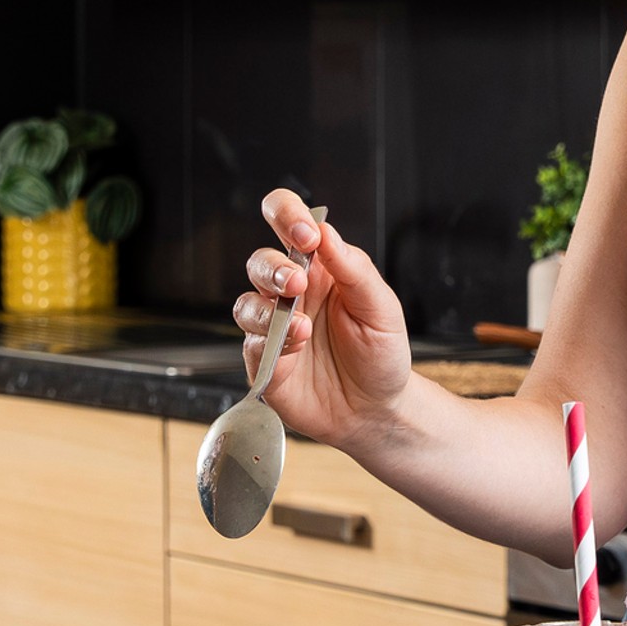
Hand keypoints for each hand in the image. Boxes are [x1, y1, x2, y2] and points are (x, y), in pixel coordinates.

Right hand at [234, 187, 413, 450]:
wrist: (378, 410)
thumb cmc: (381, 353)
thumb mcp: (381, 307)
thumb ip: (353, 268)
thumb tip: (325, 231)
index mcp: (319, 267)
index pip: (287, 222)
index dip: (286, 215)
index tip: (305, 233)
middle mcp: (291, 294)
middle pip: (260, 262)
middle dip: (274, 268)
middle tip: (298, 281)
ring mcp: (274, 328)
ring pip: (246, 303)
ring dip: (268, 309)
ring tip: (302, 326)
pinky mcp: (265, 363)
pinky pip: (250, 345)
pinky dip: (270, 343)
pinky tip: (296, 346)